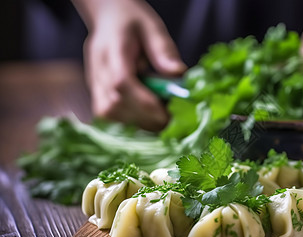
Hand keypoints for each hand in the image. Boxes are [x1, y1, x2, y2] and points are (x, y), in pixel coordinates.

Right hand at [73, 0, 186, 130]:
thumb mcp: (152, 27)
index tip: (168, 113)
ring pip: (111, 116)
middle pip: (116, 105)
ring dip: (139, 122)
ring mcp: (94, 85)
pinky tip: (148, 116)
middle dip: (146, 117)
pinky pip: (110, 119)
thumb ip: (164, 50)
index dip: (145, 102)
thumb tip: (179, 73)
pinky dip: (131, 122)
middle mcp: (98, 71)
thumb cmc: (132, 22)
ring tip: (160, 116)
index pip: (122, 82)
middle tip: (171, 119)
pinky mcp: (97, 96)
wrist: (108, 19)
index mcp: (112, 50)